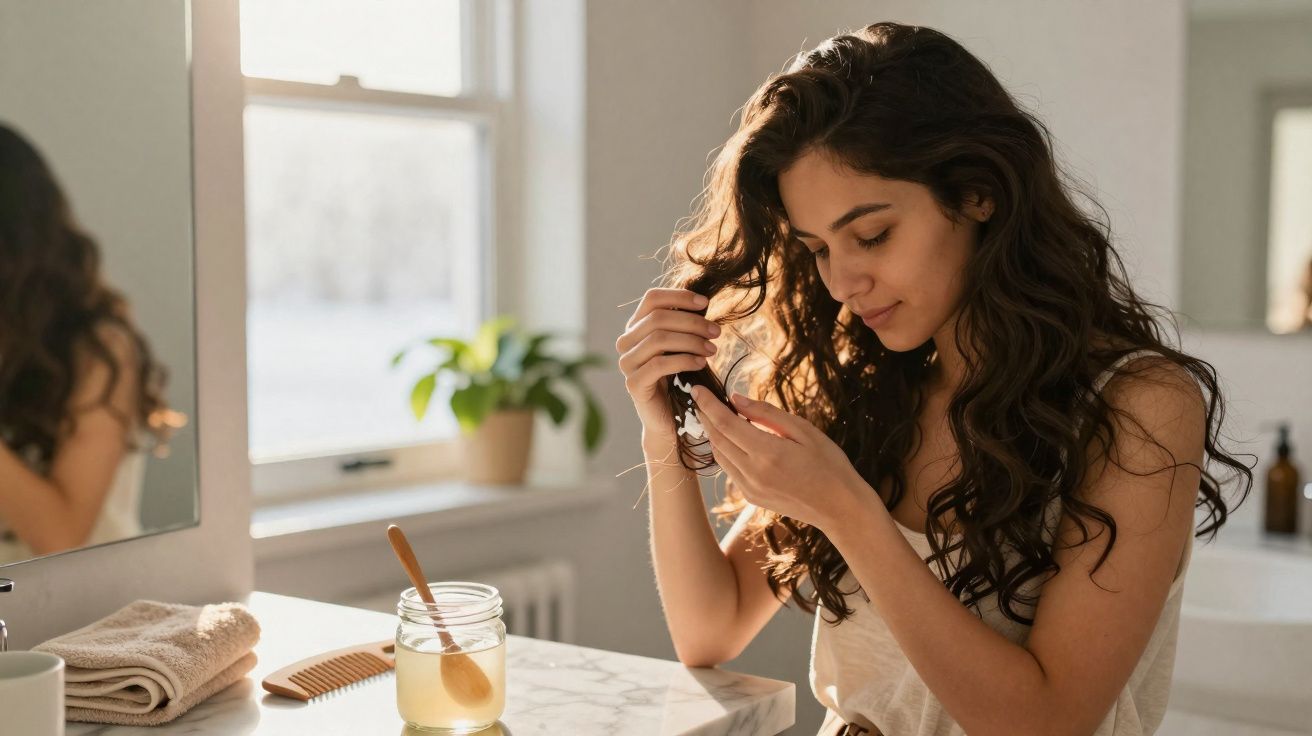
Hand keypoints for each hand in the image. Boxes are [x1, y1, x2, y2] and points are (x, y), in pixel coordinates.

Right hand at [615, 288, 720, 437]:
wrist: (671, 419)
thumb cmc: (680, 378)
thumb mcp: (682, 345)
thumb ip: (684, 324)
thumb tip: (703, 302)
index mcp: (636, 327)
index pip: (652, 299)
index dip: (679, 296)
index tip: (706, 304)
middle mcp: (626, 342)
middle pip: (658, 318)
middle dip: (692, 322)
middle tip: (716, 331)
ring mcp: (626, 363)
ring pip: (659, 339)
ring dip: (691, 340)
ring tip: (712, 349)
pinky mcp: (633, 383)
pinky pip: (660, 364)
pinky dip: (684, 360)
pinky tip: (701, 363)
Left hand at [690, 385, 868, 532]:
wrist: (840, 508)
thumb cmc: (829, 465)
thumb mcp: (804, 430)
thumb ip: (766, 414)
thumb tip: (736, 399)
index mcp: (768, 453)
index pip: (725, 423)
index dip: (708, 404)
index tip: (697, 388)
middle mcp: (753, 473)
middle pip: (716, 439)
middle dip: (705, 416)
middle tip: (701, 397)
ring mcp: (749, 489)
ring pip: (719, 455)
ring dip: (712, 433)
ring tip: (713, 413)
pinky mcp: (750, 498)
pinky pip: (729, 469)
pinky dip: (724, 450)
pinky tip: (730, 438)